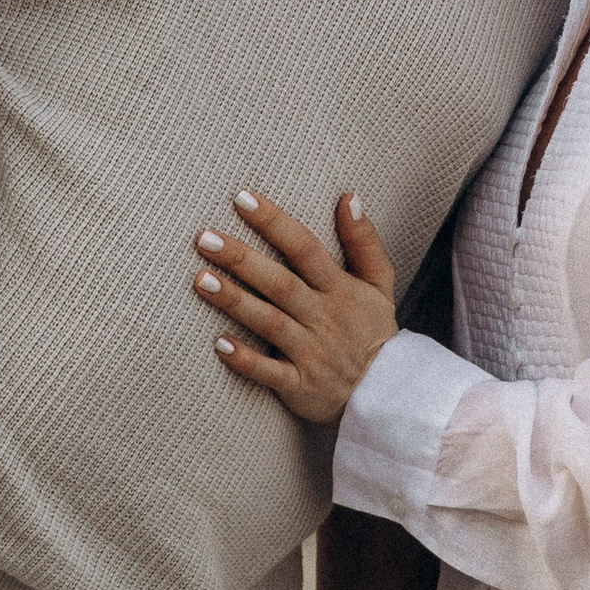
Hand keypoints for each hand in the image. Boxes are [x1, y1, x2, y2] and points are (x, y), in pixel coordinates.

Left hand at [196, 191, 397, 423]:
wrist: (387, 392)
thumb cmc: (373, 330)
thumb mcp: (380, 283)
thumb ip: (363, 240)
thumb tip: (349, 197)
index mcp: (340, 289)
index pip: (305, 248)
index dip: (275, 223)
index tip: (242, 199)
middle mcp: (324, 317)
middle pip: (280, 283)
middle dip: (242, 259)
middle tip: (205, 237)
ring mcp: (311, 353)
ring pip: (269, 323)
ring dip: (235, 301)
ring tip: (201, 279)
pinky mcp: (300, 386)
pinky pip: (269, 372)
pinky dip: (246, 359)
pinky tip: (219, 343)